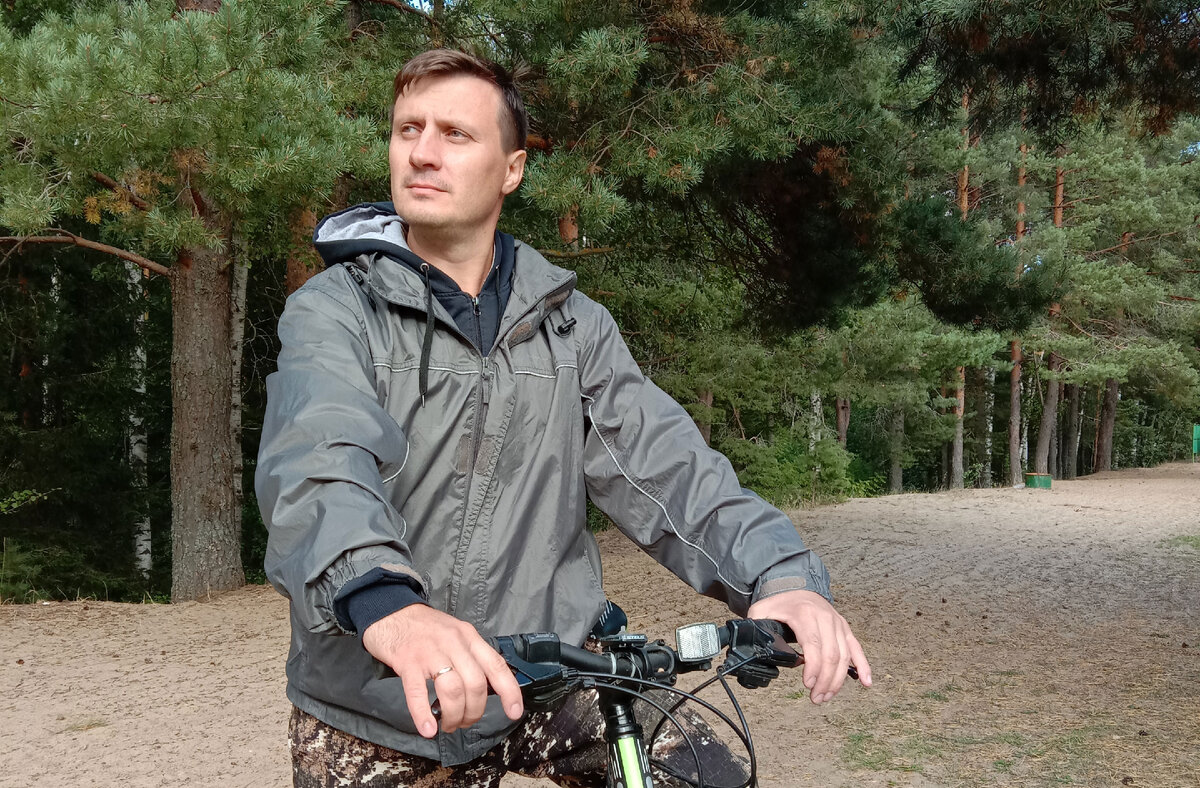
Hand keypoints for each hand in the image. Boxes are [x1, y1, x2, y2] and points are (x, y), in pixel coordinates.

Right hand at [362, 605, 523, 737]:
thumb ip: (469, 656)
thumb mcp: (455, 634)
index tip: (514, 712)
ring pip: (453, 690)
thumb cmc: (423, 628)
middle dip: (474, 711)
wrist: (390, 612)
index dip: (509, 691)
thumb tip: (483, 689)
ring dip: (453, 715)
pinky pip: (418, 692)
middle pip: (475, 683)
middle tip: (464, 722)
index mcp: (469, 637)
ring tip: (447, 725)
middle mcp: (454, 642)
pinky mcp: (407, 661)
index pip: (496, 665)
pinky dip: (423, 714)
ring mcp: (430, 651)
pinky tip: (428, 728)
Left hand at [746, 589, 871, 703]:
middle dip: (825, 680)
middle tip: (815, 697)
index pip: (813, 644)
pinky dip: (864, 666)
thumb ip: (756, 628)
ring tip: (826, 696)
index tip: (808, 684)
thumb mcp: (762, 610)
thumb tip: (752, 649)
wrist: (797, 584)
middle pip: (831, 654)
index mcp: (804, 614)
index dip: (813, 666)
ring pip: (845, 656)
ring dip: (838, 680)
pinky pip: (857, 649)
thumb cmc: (780, 602)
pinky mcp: (844, 629)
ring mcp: (837, 624)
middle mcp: (825, 618)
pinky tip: (866, 682)